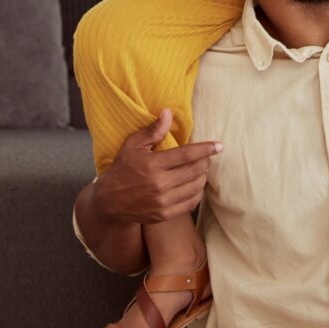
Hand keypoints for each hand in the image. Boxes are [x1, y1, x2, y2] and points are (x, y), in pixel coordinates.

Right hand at [94, 109, 221, 225]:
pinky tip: (196, 185)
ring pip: (195, 187)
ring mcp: (163, 202)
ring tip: (202, 169)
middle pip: (194, 171)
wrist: (109, 202)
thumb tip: (168, 112)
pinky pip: (190, 203)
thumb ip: (153, 130)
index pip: (186, 155)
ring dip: (203, 177)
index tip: (219, 146)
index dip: (205, 149)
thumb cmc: (122, 168)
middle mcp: (159, 184)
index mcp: (153, 165)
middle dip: (206, 162)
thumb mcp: (132, 145)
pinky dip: (198, 193)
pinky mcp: (164, 215)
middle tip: (207, 157)